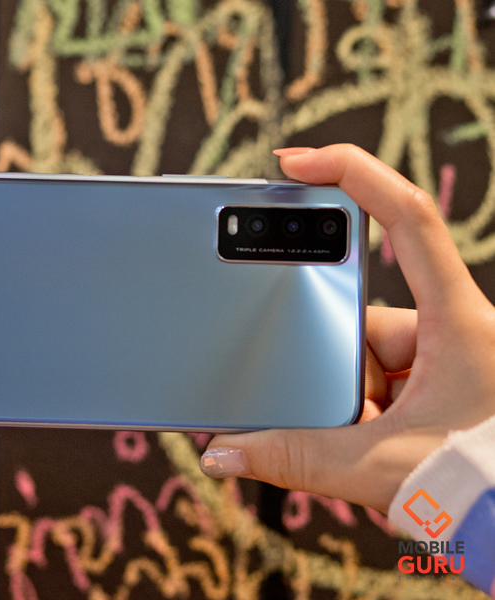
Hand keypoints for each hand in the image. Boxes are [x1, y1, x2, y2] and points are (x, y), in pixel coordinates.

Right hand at [199, 144, 494, 512]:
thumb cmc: (484, 484)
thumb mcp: (381, 464)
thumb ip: (294, 458)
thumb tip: (224, 452)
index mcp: (455, 321)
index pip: (406, 217)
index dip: (351, 172)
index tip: (294, 163)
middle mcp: (452, 330)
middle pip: (361, 313)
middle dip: (333, 363)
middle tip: (344, 409)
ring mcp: (444, 359)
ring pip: (365, 356)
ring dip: (347, 399)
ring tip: (363, 442)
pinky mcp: (436, 387)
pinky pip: (378, 382)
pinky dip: (359, 412)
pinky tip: (363, 445)